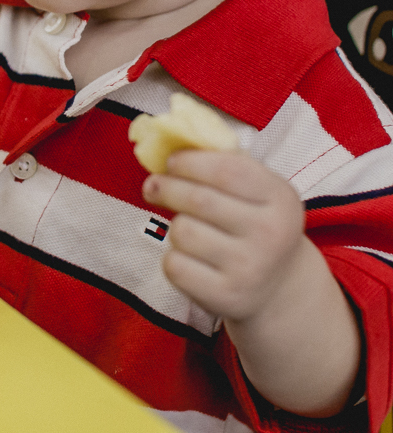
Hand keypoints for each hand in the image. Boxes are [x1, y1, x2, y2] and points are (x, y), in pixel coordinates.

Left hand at [141, 150, 305, 321]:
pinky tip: (191, 258)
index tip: (171, 161)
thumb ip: (221, 160)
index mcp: (281, 198)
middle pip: (197, 200)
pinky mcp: (226, 297)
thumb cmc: (254, 223)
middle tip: (152, 185)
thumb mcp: (256, 190)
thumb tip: (166, 135)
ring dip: (175, 226)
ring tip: (189, 229)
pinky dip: (173, 258)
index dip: (189, 162)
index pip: (226, 170)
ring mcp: (250, 268)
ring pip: (182, 231)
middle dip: (166, 187)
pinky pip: (174, 265)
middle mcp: (271, 234)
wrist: (278, 288)